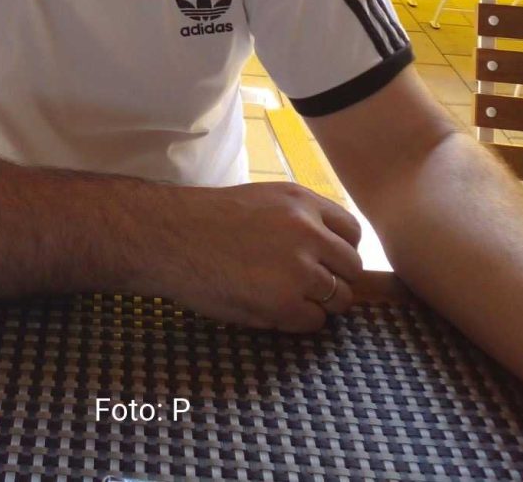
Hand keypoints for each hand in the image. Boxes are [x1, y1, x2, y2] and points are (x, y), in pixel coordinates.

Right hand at [151, 181, 362, 330]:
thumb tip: (329, 250)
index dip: (341, 251)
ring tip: (285, 298)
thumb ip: (298, 220)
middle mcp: (309, 231)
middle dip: (335, 280)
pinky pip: (314, 321)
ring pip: (340, 298)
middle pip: (352, 267)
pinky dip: (298, 321)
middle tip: (306, 287)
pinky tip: (270, 309)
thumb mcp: (261, 201)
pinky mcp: (286, 303)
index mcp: (302, 201)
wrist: (170, 237)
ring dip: (318, 303)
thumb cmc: (206, 220)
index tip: (325, 262)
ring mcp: (300, 268)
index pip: (353, 232)